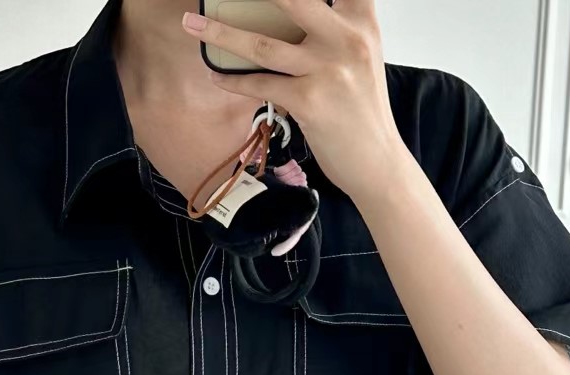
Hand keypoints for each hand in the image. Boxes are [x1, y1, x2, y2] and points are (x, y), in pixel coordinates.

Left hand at [181, 0, 409, 206]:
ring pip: (262, 43)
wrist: (377, 161)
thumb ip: (335, 30)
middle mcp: (346, 38)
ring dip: (220, 33)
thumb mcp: (361, 58)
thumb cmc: (363, 112)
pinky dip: (233, 80)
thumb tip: (291, 17)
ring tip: (192, 24)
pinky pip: (260, 84)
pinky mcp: (308, 101)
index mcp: (361, 22)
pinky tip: (216, 76)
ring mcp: (327, 69)